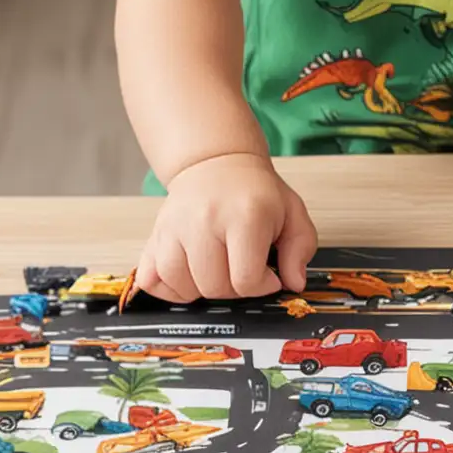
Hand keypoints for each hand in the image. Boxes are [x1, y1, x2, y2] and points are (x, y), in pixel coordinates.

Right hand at [135, 153, 317, 303]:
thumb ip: (300, 249)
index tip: (266, 274)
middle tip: (242, 268)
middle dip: (234, 288)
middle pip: (214, 287)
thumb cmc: (254, 191)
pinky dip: (169, 287)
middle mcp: (204, 220)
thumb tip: (294, 282)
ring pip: (182, 286)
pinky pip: (152, 280)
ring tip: (217, 270)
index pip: (246, 279)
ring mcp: (174, 227)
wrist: (217, 163)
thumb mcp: (292, 212)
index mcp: (243, 215)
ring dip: (202, 289)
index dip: (262, 285)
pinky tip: (189, 275)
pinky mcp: (155, 235)